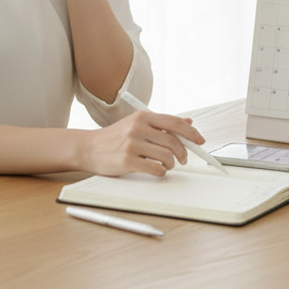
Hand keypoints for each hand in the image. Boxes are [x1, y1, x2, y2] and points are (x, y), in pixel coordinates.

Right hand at [81, 110, 206, 177]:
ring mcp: (132, 144)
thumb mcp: (137, 123)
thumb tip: (188, 121)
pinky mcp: (127, 161)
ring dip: (171, 164)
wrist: (88, 148)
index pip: (175, 123)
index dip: (191, 133)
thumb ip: (162, 124)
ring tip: (166, 165)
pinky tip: (157, 170)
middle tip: (183, 159)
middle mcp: (138, 128)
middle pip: (173, 141)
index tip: (200, 141)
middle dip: (183, 153)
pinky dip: (161, 172)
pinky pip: (156, 169)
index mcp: (143, 116)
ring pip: (166, 156)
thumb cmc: (115, 137)